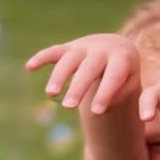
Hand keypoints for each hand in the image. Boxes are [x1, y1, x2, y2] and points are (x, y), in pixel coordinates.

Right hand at [25, 34, 140, 114]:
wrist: (116, 47)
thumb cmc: (124, 74)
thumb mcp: (129, 83)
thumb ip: (120, 95)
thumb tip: (100, 110)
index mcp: (122, 58)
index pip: (113, 76)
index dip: (105, 92)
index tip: (96, 112)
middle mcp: (102, 49)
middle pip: (89, 68)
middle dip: (78, 87)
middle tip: (69, 107)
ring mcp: (83, 47)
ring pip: (69, 60)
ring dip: (58, 76)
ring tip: (51, 94)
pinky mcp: (69, 47)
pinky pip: (54, 51)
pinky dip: (42, 57)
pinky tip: (29, 67)